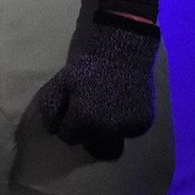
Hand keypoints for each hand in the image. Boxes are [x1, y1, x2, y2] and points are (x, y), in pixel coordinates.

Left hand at [39, 12, 159, 159]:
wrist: (120, 52)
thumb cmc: (86, 66)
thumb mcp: (60, 84)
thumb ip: (50, 108)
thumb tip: (50, 129)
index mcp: (85, 120)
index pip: (68, 137)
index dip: (66, 124)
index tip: (70, 111)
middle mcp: (108, 129)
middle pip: (91, 142)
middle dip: (86, 130)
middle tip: (87, 110)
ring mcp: (128, 128)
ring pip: (111, 140)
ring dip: (106, 130)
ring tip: (104, 108)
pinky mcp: (143, 123)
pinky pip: (128, 132)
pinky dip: (123, 123)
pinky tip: (119, 104)